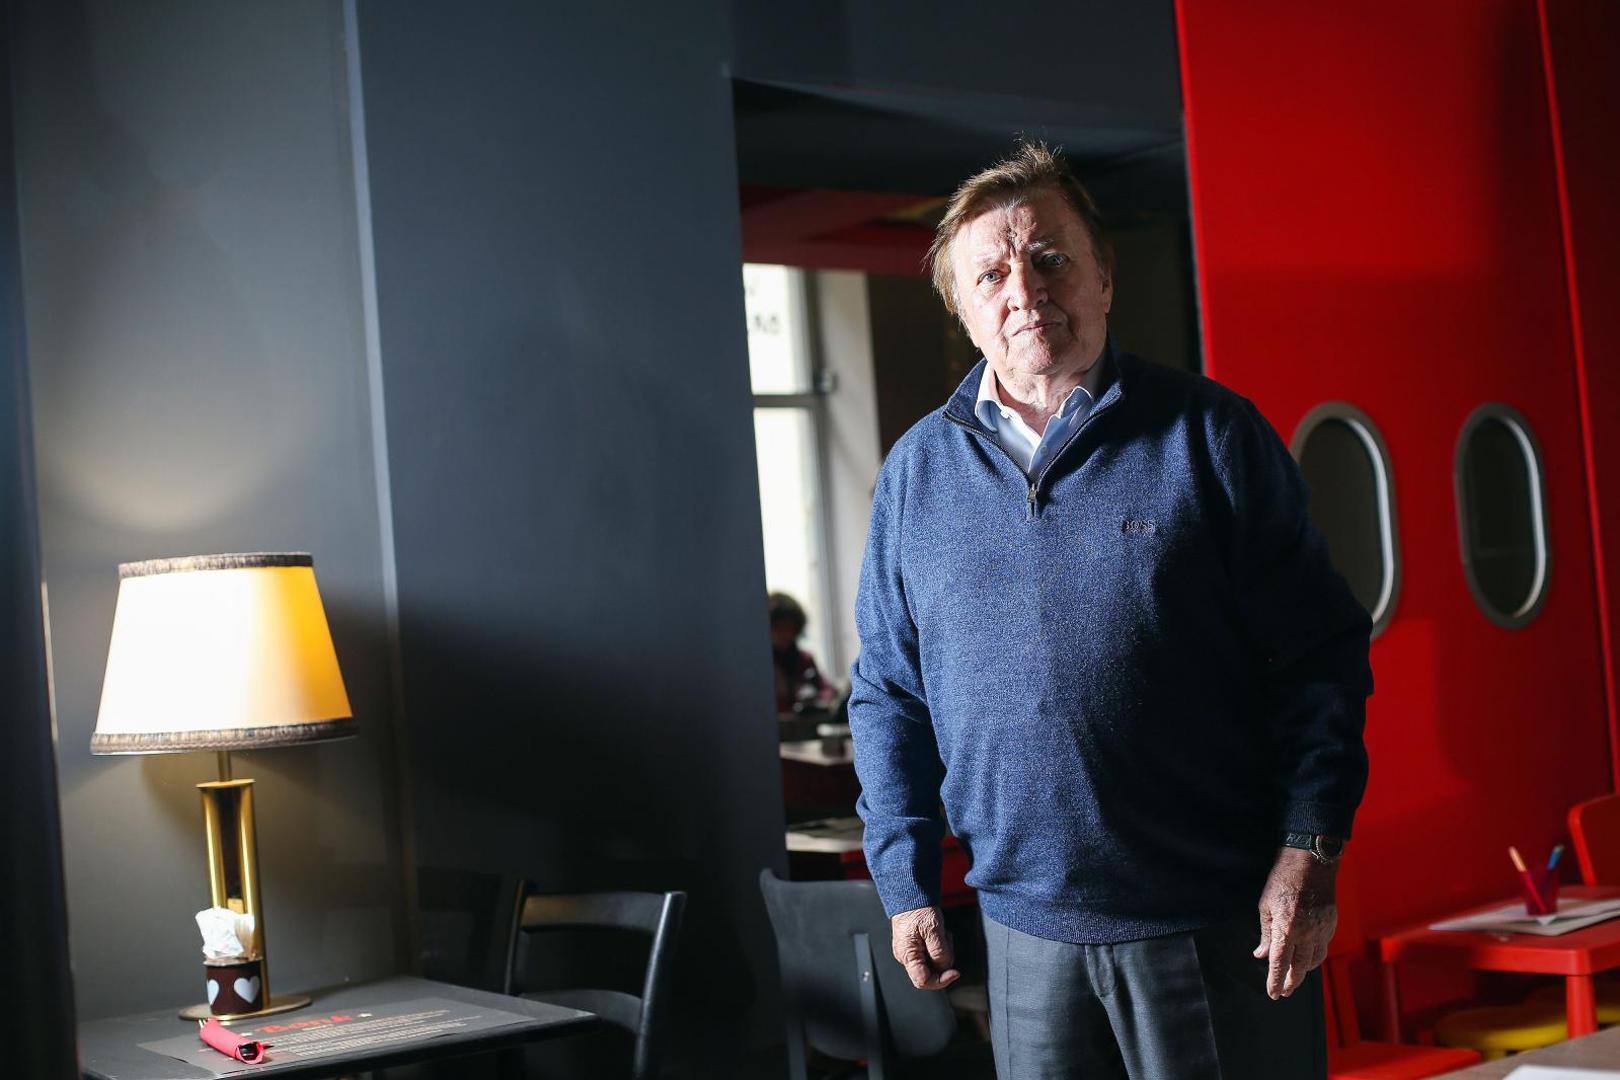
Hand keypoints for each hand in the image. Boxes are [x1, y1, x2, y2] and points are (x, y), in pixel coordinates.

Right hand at [890, 905, 959, 989]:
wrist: (910, 894)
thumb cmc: (918, 909)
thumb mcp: (933, 930)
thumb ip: (940, 952)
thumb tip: (945, 968)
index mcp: (907, 955)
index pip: (923, 981)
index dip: (941, 980)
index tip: (955, 972)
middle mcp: (907, 957)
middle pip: (931, 972)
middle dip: (944, 960)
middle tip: (947, 941)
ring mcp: (912, 952)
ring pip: (934, 963)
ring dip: (943, 950)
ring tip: (942, 933)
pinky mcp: (917, 946)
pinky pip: (932, 953)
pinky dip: (940, 945)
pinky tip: (940, 933)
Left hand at [1253, 846, 1337, 999]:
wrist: (1310, 863)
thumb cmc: (1283, 880)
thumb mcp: (1265, 906)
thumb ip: (1265, 933)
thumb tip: (1261, 953)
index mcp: (1286, 929)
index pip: (1279, 964)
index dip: (1275, 981)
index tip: (1273, 994)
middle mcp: (1306, 933)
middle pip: (1300, 968)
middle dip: (1291, 982)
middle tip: (1284, 992)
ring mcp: (1321, 929)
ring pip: (1315, 960)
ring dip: (1305, 971)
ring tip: (1295, 977)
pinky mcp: (1331, 924)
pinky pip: (1323, 947)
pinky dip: (1315, 956)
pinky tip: (1309, 957)